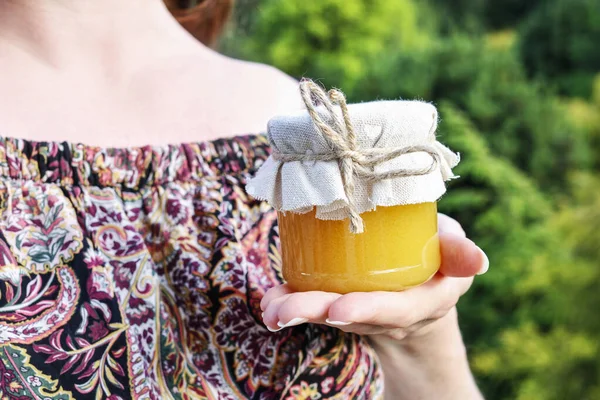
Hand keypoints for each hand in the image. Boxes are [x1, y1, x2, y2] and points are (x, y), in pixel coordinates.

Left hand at [260, 214, 487, 340]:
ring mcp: (363, 312)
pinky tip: (269, 300)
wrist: (419, 286)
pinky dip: (291, 302)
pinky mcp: (342, 302)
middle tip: (284, 311)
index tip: (338, 309)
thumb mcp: (452, 251)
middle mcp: (389, 314)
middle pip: (352, 316)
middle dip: (316, 313)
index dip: (368, 309)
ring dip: (295, 310)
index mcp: (423, 301)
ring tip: (269, 307)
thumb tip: (478, 259)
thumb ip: (458, 252)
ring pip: (328, 313)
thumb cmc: (435, 257)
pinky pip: (316, 306)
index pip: (396, 310)